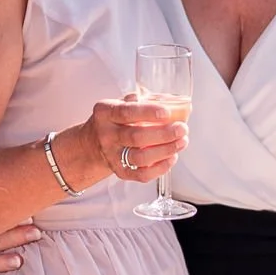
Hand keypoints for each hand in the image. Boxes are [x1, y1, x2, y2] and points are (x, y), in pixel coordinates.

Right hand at [57, 97, 189, 191]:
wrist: (93, 144)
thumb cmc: (115, 120)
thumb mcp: (122, 103)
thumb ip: (145, 100)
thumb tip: (176, 102)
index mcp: (106, 113)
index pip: (126, 112)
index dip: (148, 112)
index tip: (167, 112)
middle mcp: (106, 135)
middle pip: (136, 137)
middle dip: (164, 134)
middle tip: (182, 129)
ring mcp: (112, 155)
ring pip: (140, 158)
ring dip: (165, 151)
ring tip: (181, 142)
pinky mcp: (120, 171)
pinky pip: (141, 174)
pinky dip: (160, 168)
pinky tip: (171, 157)